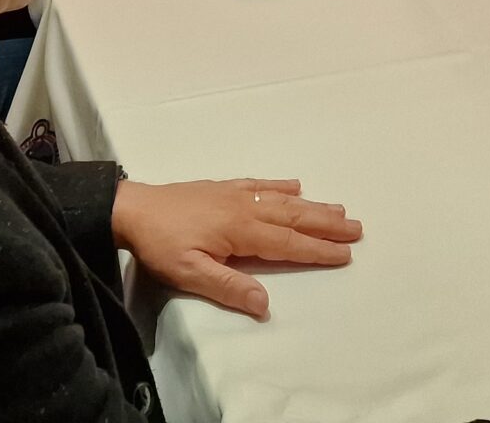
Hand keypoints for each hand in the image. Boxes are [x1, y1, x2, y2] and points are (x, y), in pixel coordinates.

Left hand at [111, 178, 361, 319]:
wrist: (132, 209)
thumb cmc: (161, 245)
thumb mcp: (191, 274)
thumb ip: (229, 288)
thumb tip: (266, 306)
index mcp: (241, 231)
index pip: (287, 244)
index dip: (317, 250)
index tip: (346, 254)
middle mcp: (244, 208)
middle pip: (293, 217)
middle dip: (326, 225)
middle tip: (357, 228)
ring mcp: (235, 194)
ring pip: (282, 200)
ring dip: (312, 206)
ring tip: (339, 208)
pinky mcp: (223, 188)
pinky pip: (259, 184)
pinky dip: (280, 185)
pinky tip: (295, 185)